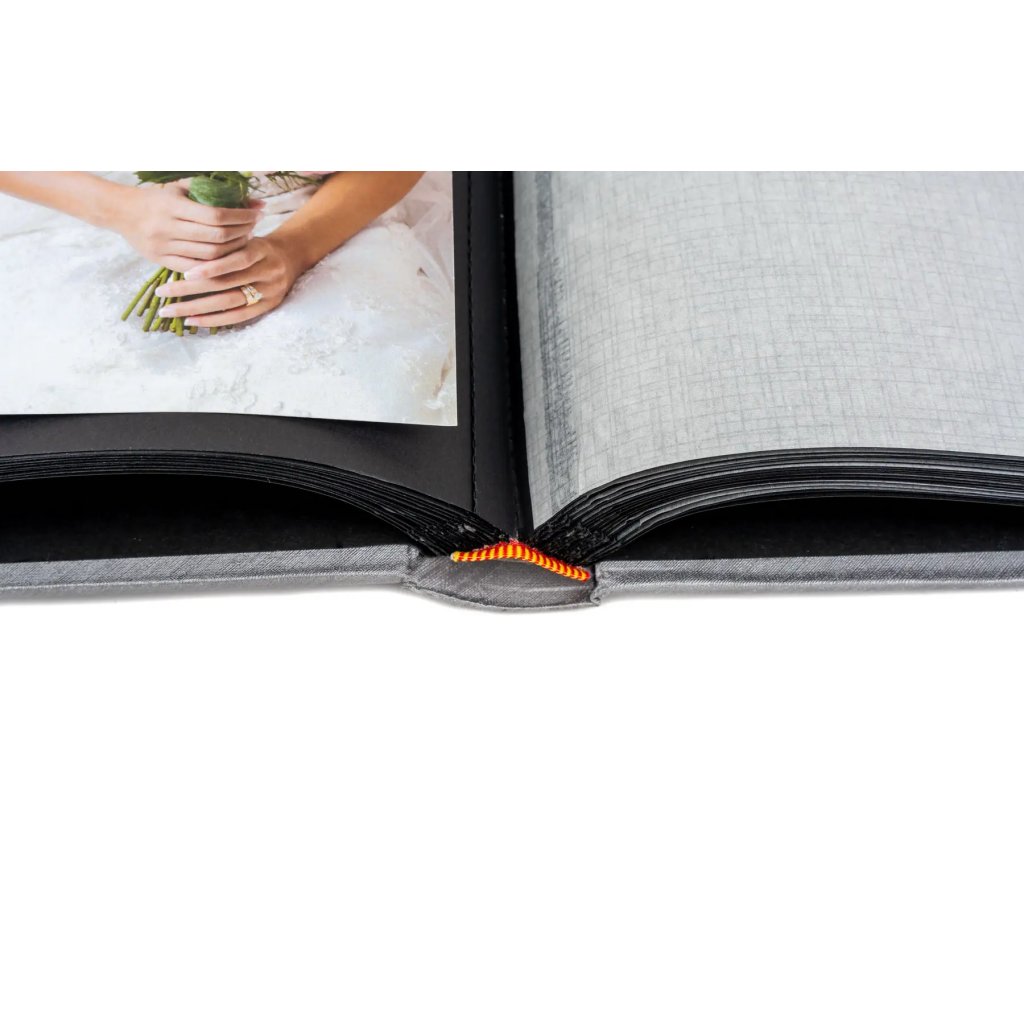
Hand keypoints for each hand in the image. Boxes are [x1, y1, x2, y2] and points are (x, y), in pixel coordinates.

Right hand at [109, 179, 263, 272]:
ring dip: (232, 251)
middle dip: (241, 233)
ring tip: (243, 241)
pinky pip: (195, 268)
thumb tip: (255, 200)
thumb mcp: (180, 188)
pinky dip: (215, 265)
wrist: (120, 212)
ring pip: (209, 256)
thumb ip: (214, 192)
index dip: (241, 217)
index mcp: (173, 206)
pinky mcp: (160, 261)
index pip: (216, 215)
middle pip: (216, 238)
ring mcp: (163, 247)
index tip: (256, 214)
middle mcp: (167, 227)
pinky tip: (227, 257)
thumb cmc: (157, 198)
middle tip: (253, 228)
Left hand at [153, 235, 302, 327]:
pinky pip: (238, 316)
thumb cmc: (258, 246)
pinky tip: (192, 320)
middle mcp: (268, 273)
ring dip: (197, 307)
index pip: (236, 261)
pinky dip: (214, 319)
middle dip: (192, 289)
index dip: (212, 268)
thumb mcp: (247, 236)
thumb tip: (187, 244)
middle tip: (162, 293)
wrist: (291, 258)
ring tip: (170, 310)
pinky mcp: (268, 307)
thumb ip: (226, 242)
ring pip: (229, 302)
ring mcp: (269, 292)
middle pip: (227, 284)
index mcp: (262, 250)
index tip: (184, 273)